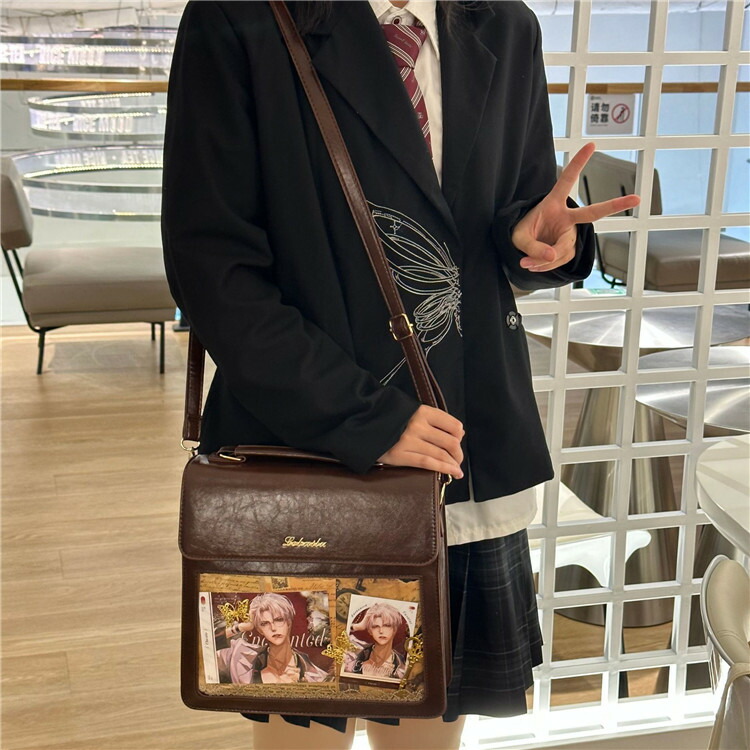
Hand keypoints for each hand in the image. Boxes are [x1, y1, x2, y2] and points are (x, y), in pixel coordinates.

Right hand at [377, 405, 463, 478]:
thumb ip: (431, 418)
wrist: (360, 421)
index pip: (452, 424)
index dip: (459, 435)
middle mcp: (417, 425)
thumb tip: (458, 431)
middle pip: (450, 442)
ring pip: (442, 454)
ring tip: (456, 468)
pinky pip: (428, 463)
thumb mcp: (409, 410)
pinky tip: (454, 473)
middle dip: (458, 453)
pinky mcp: (400, 455)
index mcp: (421, 412)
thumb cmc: (387, 417)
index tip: (458, 440)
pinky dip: (445, 469)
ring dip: (453, 463)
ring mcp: (409, 441)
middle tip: (457, 458)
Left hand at [511, 142, 640, 272]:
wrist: (520, 249)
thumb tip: (553, 256)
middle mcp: (566, 218)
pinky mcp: (569, 249)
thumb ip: (533, 247)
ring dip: (544, 260)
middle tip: (638, 198)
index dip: (578, 163)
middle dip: (615, 205)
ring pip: (563, 251)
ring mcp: (569, 234)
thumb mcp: (518, 239)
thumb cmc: (520, 234)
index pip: (566, 181)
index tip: (591, 145)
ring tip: (527, 262)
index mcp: (553, 204)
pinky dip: (545, 266)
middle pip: (593, 212)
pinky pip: (560, 261)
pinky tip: (534, 264)